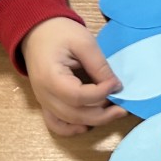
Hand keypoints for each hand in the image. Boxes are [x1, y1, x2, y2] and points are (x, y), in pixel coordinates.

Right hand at [20, 17, 126, 135]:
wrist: (36, 32)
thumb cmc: (60, 33)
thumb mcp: (83, 42)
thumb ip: (99, 65)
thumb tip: (116, 87)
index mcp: (51, 77)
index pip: (78, 96)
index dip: (101, 93)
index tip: (117, 84)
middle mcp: (44, 95)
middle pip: (75, 114)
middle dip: (103, 114)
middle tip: (124, 107)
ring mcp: (43, 101)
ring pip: (69, 122)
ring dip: (93, 121)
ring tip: (114, 113)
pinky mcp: (46, 103)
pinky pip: (56, 124)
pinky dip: (72, 129)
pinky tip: (89, 124)